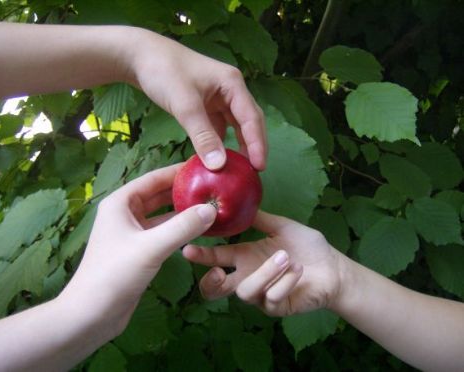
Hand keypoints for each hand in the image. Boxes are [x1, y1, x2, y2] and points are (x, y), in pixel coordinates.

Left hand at [60, 164, 216, 334]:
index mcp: (120, 203)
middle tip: (212, 186)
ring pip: (162, 215)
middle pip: (158, 195)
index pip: (153, 178)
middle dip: (183, 191)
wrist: (92, 314)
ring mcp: (132, 233)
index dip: (177, 172)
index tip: (203, 167)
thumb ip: (183, 226)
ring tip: (210, 205)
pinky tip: (199, 230)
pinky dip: (179, 229)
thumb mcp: (151, 247)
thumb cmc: (115, 274)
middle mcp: (125, 214)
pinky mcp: (138, 251)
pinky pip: (163, 233)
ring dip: (183, 211)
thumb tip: (212, 208)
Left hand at [124, 28, 266, 170]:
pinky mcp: (206, 106)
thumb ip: (203, 135)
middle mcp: (231, 91)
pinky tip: (217, 159)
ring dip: (239, 145)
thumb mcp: (185, 105)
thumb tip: (219, 165)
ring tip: (240, 170)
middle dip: (253, 146)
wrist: (140, 57)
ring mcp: (219, 98)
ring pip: (236, 126)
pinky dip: (221, 143)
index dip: (258, 144)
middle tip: (254, 172)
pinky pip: (219, 128)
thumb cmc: (164, 72)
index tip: (260, 167)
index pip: (252, 118)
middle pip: (249, 122)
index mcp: (232, 84)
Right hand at [183, 211, 342, 316]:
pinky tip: (299, 270)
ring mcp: (262, 294)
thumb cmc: (308, 248)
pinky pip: (272, 298)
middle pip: (215, 289)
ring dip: (265, 272)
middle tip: (216, 272)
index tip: (187, 249)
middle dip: (209, 283)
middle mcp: (249, 276)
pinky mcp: (277, 307)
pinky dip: (285, 282)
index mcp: (245, 256)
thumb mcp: (283, 227)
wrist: (334, 268)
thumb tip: (240, 202)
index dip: (201, 255)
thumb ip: (261, 219)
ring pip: (246, 291)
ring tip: (286, 257)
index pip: (216, 257)